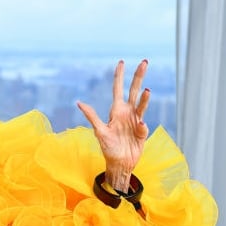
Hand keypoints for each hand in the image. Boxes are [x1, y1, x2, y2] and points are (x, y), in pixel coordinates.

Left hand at [77, 59, 149, 190]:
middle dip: (138, 76)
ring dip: (145, 97)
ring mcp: (136, 120)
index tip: (121, 62)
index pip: (118, 89)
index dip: (119, 76)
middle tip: (144, 62)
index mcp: (116, 111)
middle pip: (133, 90)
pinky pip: (143, 125)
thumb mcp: (99, 131)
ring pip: (142, 103)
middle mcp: (127, 112)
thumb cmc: (107, 147)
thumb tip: (79, 102)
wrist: (119, 163)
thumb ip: (92, 116)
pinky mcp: (143, 131)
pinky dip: (141, 125)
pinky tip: (139, 126)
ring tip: (147, 90)